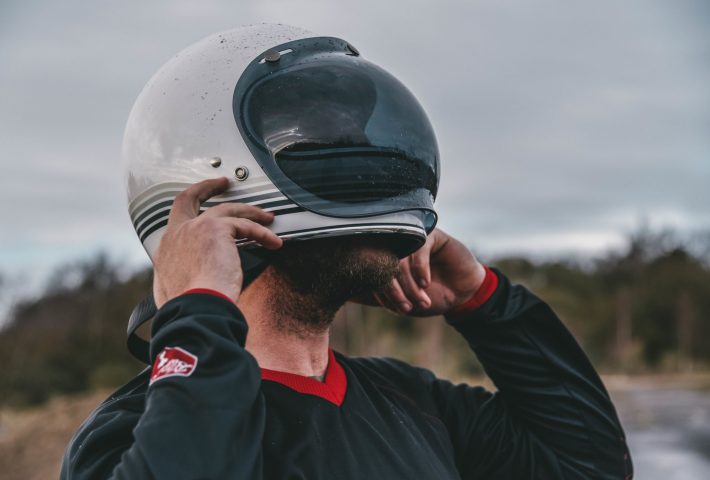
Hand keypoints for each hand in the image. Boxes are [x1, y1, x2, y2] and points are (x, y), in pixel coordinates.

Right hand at [152, 177, 282, 307]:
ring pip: (227, 209)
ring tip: (267, 218)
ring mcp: (195, 228)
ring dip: (250, 212)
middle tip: (225, 183)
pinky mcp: (216, 229)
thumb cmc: (190, 309)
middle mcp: (177, 234)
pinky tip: (274, 243)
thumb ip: (184, 277)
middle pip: (191, 197)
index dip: (189, 207)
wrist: (195, 310)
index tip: (202, 203)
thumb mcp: (177, 291)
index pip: (176, 219)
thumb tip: (195, 280)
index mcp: (167, 249)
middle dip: (208, 186)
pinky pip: (245, 226)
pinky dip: (262, 233)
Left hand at [361, 229, 485, 316]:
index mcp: (386, 262)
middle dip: (394, 290)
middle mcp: (397, 248)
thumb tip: (351, 296)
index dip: (382, 293)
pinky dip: (419, 269)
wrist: (463, 295)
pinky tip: (425, 283)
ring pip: (400, 258)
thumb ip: (380, 296)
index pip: (373, 273)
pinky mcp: (431, 235)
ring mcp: (413, 240)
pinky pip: (418, 248)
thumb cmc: (431, 297)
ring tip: (421, 300)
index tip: (396, 309)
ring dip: (409, 284)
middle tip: (407, 308)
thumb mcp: (403, 301)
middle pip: (384, 265)